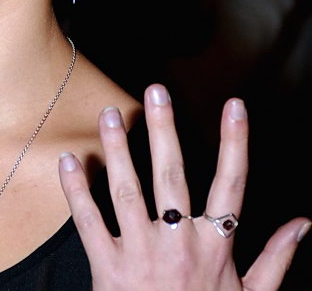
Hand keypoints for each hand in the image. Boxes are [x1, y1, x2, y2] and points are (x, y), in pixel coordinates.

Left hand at [58, 84, 309, 290]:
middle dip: (166, 130)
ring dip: (118, 149)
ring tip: (110, 114)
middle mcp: (179, 242)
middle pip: (173, 176)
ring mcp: (142, 252)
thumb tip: (305, 224)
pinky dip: (76, 190)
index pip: (232, 184)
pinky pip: (89, 221)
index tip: (235, 106)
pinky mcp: (108, 266)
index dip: (235, 143)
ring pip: (128, 190)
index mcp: (216, 245)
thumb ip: (276, 257)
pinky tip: (68, 161)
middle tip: (157, 91)